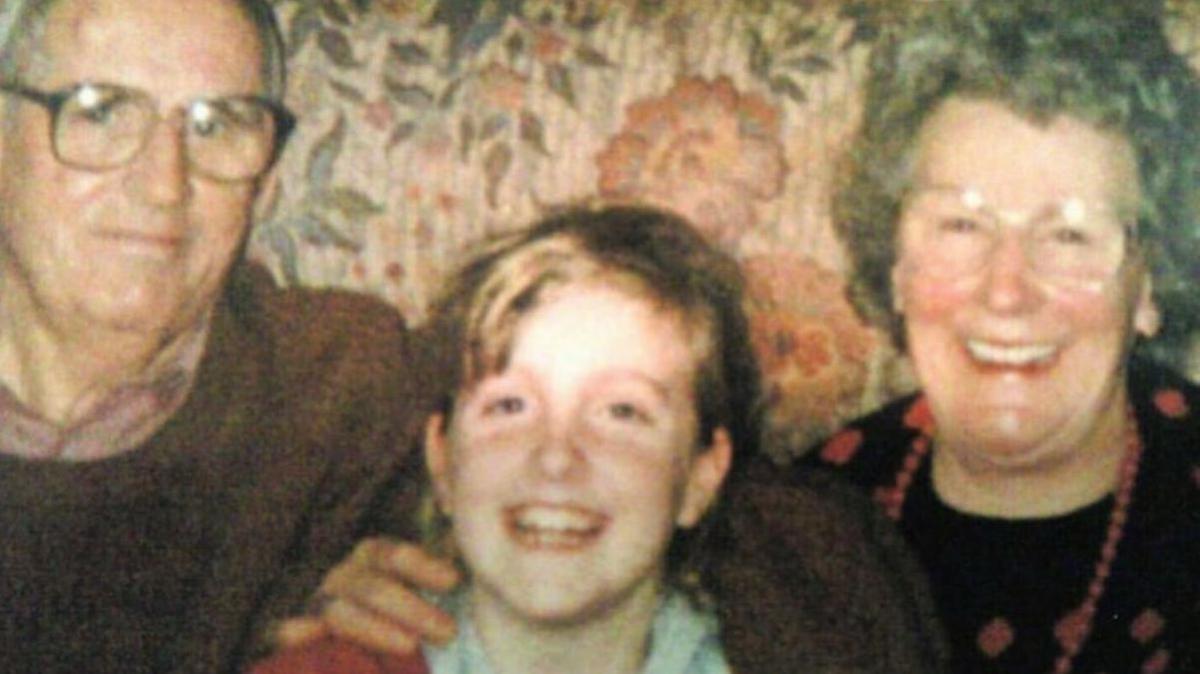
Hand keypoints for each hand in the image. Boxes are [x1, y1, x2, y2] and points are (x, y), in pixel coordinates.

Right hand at [273, 538, 460, 655]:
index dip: (421, 565)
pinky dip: (294, 633)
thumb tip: (472, 540)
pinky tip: (307, 634)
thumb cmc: (413, 615)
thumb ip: (447, 565)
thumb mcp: (430, 589)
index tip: (454, 581)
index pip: (391, 554)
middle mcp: (342, 578)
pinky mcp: (293, 638)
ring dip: (375, 628)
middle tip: (448, 631)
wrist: (367, 654)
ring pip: (340, 612)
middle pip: (370, 585)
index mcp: (371, 560)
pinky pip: (284, 632)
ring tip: (411, 646)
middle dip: (411, 607)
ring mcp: (318, 608)